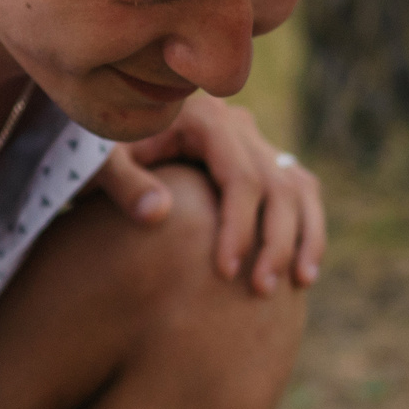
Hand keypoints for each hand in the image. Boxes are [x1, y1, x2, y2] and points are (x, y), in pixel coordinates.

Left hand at [91, 93, 323, 293]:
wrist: (114, 135)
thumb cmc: (103, 152)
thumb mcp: (100, 162)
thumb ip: (124, 183)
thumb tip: (158, 213)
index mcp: (205, 119)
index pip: (240, 177)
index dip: (238, 226)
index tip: (226, 272)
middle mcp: (239, 127)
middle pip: (278, 185)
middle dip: (275, 240)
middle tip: (260, 289)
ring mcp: (255, 143)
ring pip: (299, 188)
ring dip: (303, 237)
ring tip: (298, 284)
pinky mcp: (263, 162)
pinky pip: (300, 193)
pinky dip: (308, 229)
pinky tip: (302, 271)